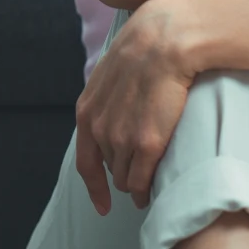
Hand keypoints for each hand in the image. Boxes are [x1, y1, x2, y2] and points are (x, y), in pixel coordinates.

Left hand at [75, 0, 195, 215]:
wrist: (163, 42)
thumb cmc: (142, 53)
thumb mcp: (108, 77)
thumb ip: (105, 102)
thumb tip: (111, 116)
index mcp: (87, 113)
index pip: (85, 163)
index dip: (94, 187)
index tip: (102, 205)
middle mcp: (100, 130)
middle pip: (110, 170)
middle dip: (122, 175)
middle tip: (138, 177)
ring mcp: (122, 139)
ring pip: (126, 178)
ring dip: (136, 183)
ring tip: (149, 183)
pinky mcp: (147, 143)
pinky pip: (143, 180)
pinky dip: (146, 189)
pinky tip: (152, 192)